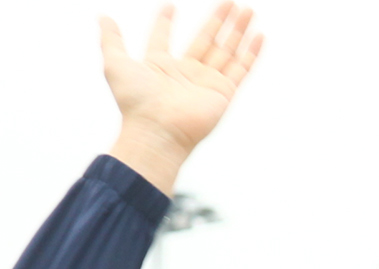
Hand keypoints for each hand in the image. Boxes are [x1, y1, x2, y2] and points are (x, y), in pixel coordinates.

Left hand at [101, 5, 264, 194]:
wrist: (157, 129)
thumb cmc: (135, 102)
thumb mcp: (115, 63)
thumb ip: (111, 39)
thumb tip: (103, 18)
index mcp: (160, 65)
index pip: (163, 38)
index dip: (165, 23)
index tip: (169, 7)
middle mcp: (186, 72)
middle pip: (206, 40)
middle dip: (218, 20)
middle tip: (231, 3)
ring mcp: (207, 82)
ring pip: (227, 50)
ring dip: (238, 30)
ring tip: (247, 10)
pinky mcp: (224, 92)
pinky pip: (241, 68)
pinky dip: (251, 53)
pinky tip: (259, 36)